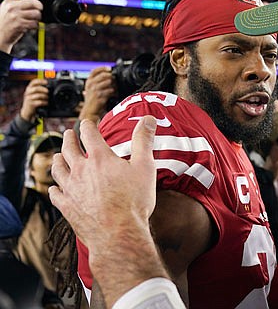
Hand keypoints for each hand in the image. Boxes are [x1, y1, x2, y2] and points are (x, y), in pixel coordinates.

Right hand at [0, 0, 41, 53]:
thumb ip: (17, 2)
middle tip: (39, 9)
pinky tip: (31, 25)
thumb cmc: (4, 21)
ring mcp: (15, 16)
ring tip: (34, 19)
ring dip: (39, 17)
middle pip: (33, 2)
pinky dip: (36, 25)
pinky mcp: (20, 25)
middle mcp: (11, 7)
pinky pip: (35, 23)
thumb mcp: (7, 8)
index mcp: (8, 0)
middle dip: (40, 6)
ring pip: (36, 13)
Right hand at [20, 78, 48, 122]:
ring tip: (47, 98)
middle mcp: (27, 92)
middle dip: (43, 89)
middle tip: (48, 91)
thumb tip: (50, 86)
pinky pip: (39, 102)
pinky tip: (46, 103)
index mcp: (29, 88)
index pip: (33, 82)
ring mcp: (28, 98)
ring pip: (37, 95)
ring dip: (45, 96)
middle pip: (36, 88)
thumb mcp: (34, 94)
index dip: (40, 81)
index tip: (46, 82)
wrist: (27, 111)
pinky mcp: (31, 104)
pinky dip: (44, 102)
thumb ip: (39, 90)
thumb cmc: (33, 101)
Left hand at [49, 116, 156, 248]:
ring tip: (58, 156)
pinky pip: (55, 194)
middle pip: (68, 149)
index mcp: (99, 158)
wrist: (118, 233)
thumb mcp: (145, 167)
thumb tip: (149, 119)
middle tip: (68, 134)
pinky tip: (54, 188)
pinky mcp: (66, 206)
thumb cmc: (134, 201)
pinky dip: (54, 188)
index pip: (89, 133)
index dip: (88, 125)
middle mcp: (80, 170)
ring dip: (57, 160)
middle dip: (69, 139)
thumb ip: (144, 140)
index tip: (89, 122)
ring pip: (57, 169)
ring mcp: (70, 189)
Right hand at [79, 66, 114, 121]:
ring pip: (107, 82)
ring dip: (113, 85)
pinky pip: (110, 90)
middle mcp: (90, 85)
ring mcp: (94, 90)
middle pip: (103, 75)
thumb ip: (98, 82)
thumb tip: (109, 75)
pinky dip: (113, 92)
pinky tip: (114, 94)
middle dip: (111, 77)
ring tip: (114, 88)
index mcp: (88, 82)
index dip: (103, 68)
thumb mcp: (92, 89)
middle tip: (114, 80)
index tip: (109, 68)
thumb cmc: (92, 100)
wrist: (89, 111)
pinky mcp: (99, 96)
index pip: (94, 71)